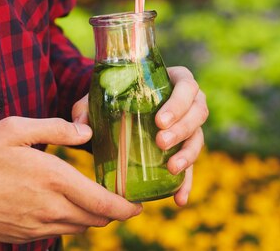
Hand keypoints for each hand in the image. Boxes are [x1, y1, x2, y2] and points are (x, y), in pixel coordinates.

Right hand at [0, 117, 141, 243]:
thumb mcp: (16, 129)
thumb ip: (57, 128)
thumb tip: (87, 132)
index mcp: (54, 180)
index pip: (105, 204)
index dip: (128, 207)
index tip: (140, 203)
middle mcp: (51, 209)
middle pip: (98, 219)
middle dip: (115, 211)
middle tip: (121, 198)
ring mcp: (36, 226)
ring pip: (80, 228)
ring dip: (92, 217)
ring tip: (94, 199)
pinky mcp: (23, 236)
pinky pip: (58, 233)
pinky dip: (69, 222)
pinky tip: (62, 206)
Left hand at [73, 66, 207, 205]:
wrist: (121, 110)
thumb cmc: (117, 97)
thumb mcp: (101, 96)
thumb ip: (87, 106)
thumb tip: (80, 125)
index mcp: (176, 81)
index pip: (187, 87)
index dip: (179, 104)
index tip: (159, 120)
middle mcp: (190, 103)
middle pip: (198, 113)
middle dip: (182, 129)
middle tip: (161, 142)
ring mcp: (191, 128)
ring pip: (198, 139)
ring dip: (188, 154)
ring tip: (171, 168)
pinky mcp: (185, 150)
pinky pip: (192, 167)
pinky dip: (186, 184)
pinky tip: (179, 199)